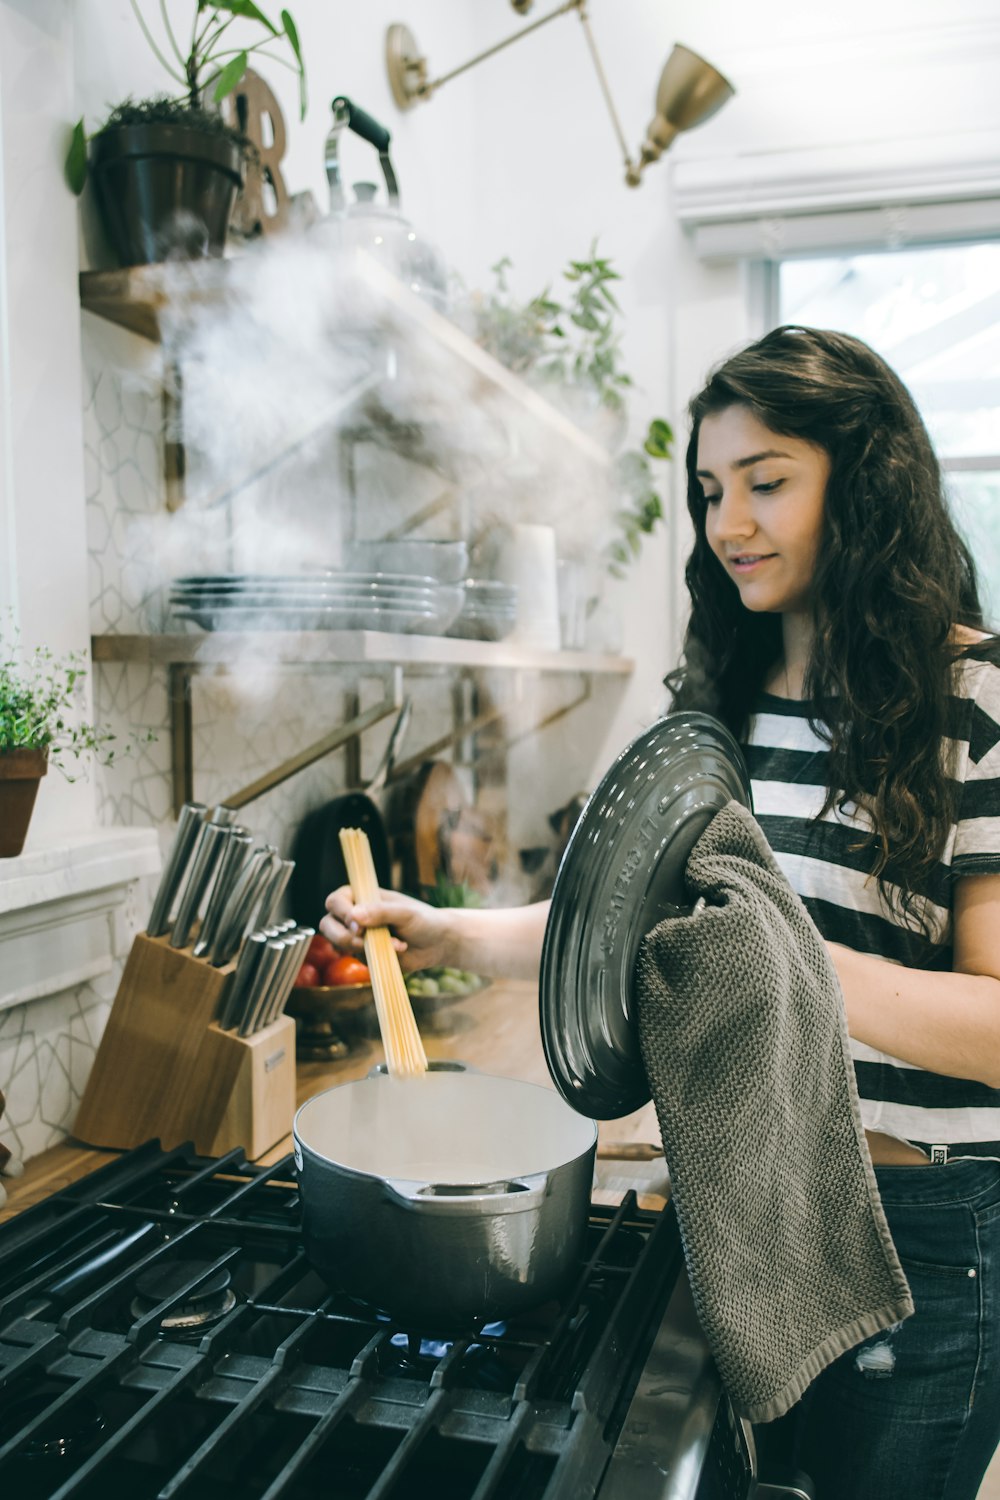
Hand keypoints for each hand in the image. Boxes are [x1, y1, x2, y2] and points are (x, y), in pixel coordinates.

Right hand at [320, 885, 450, 972]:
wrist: (438, 944)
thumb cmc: (423, 920)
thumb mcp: (405, 913)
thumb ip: (381, 912)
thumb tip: (354, 915)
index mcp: (362, 896)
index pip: (335, 901)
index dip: (341, 913)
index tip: (358, 925)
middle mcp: (356, 915)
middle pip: (327, 924)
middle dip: (343, 936)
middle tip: (364, 939)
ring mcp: (359, 937)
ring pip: (339, 944)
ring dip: (362, 948)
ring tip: (393, 944)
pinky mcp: (366, 955)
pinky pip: (359, 959)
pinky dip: (376, 957)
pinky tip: (397, 951)